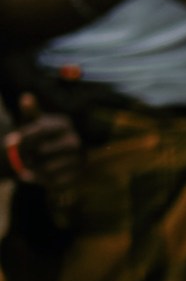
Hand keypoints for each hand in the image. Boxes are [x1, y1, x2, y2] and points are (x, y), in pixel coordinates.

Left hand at [11, 96, 80, 212]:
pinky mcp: (76, 175)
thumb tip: (26, 97)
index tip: (11, 141)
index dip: (24, 137)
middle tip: (20, 156)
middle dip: (28, 155)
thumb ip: (29, 111)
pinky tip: (32, 177)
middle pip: (44, 151)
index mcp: (64, 123)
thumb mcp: (31, 121)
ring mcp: (78, 159)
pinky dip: (40, 181)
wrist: (45, 155)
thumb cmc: (36, 135)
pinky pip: (55, 182)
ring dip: (32, 170)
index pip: (41, 130)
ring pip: (48, 168)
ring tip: (26, 166)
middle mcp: (75, 141)